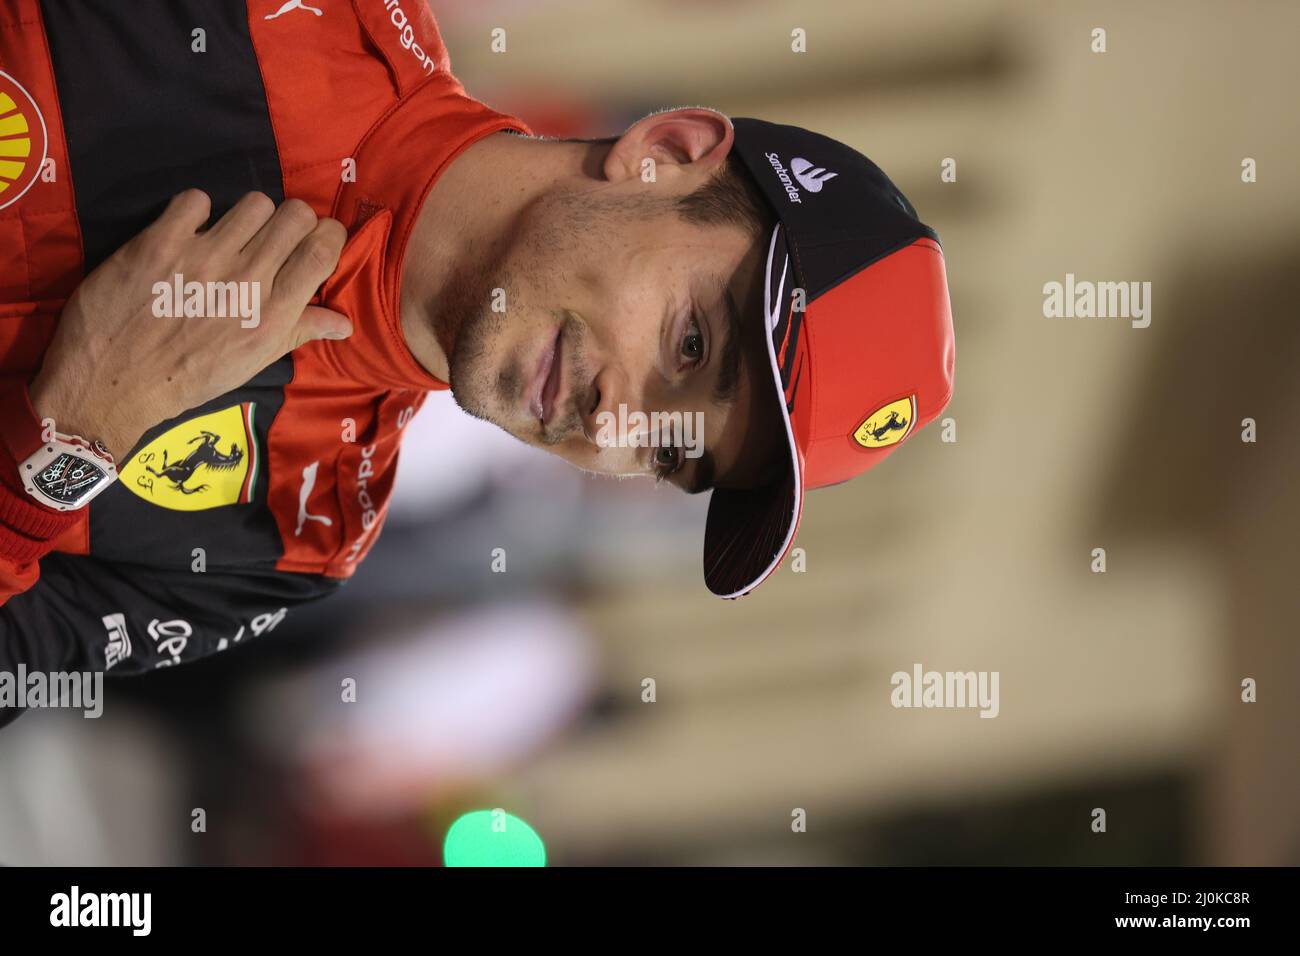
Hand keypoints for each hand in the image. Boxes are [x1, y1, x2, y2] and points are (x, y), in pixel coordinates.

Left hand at [29, 190, 351, 459]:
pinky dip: (195, 211)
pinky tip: (188, 232)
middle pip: (295, 215)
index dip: (327, 234)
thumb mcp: (252, 362)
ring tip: (230, 235)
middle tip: (272, 238)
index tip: (315, 240)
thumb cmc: (189, 378)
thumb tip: (344, 323)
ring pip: (254, 202)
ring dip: (247, 215)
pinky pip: (197, 199)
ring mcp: (204, 257)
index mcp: (275, 314)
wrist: (114, 383)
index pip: (323, 248)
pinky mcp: (161, 241)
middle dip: (291, 221)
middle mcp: (248, 281)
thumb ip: (299, 332)